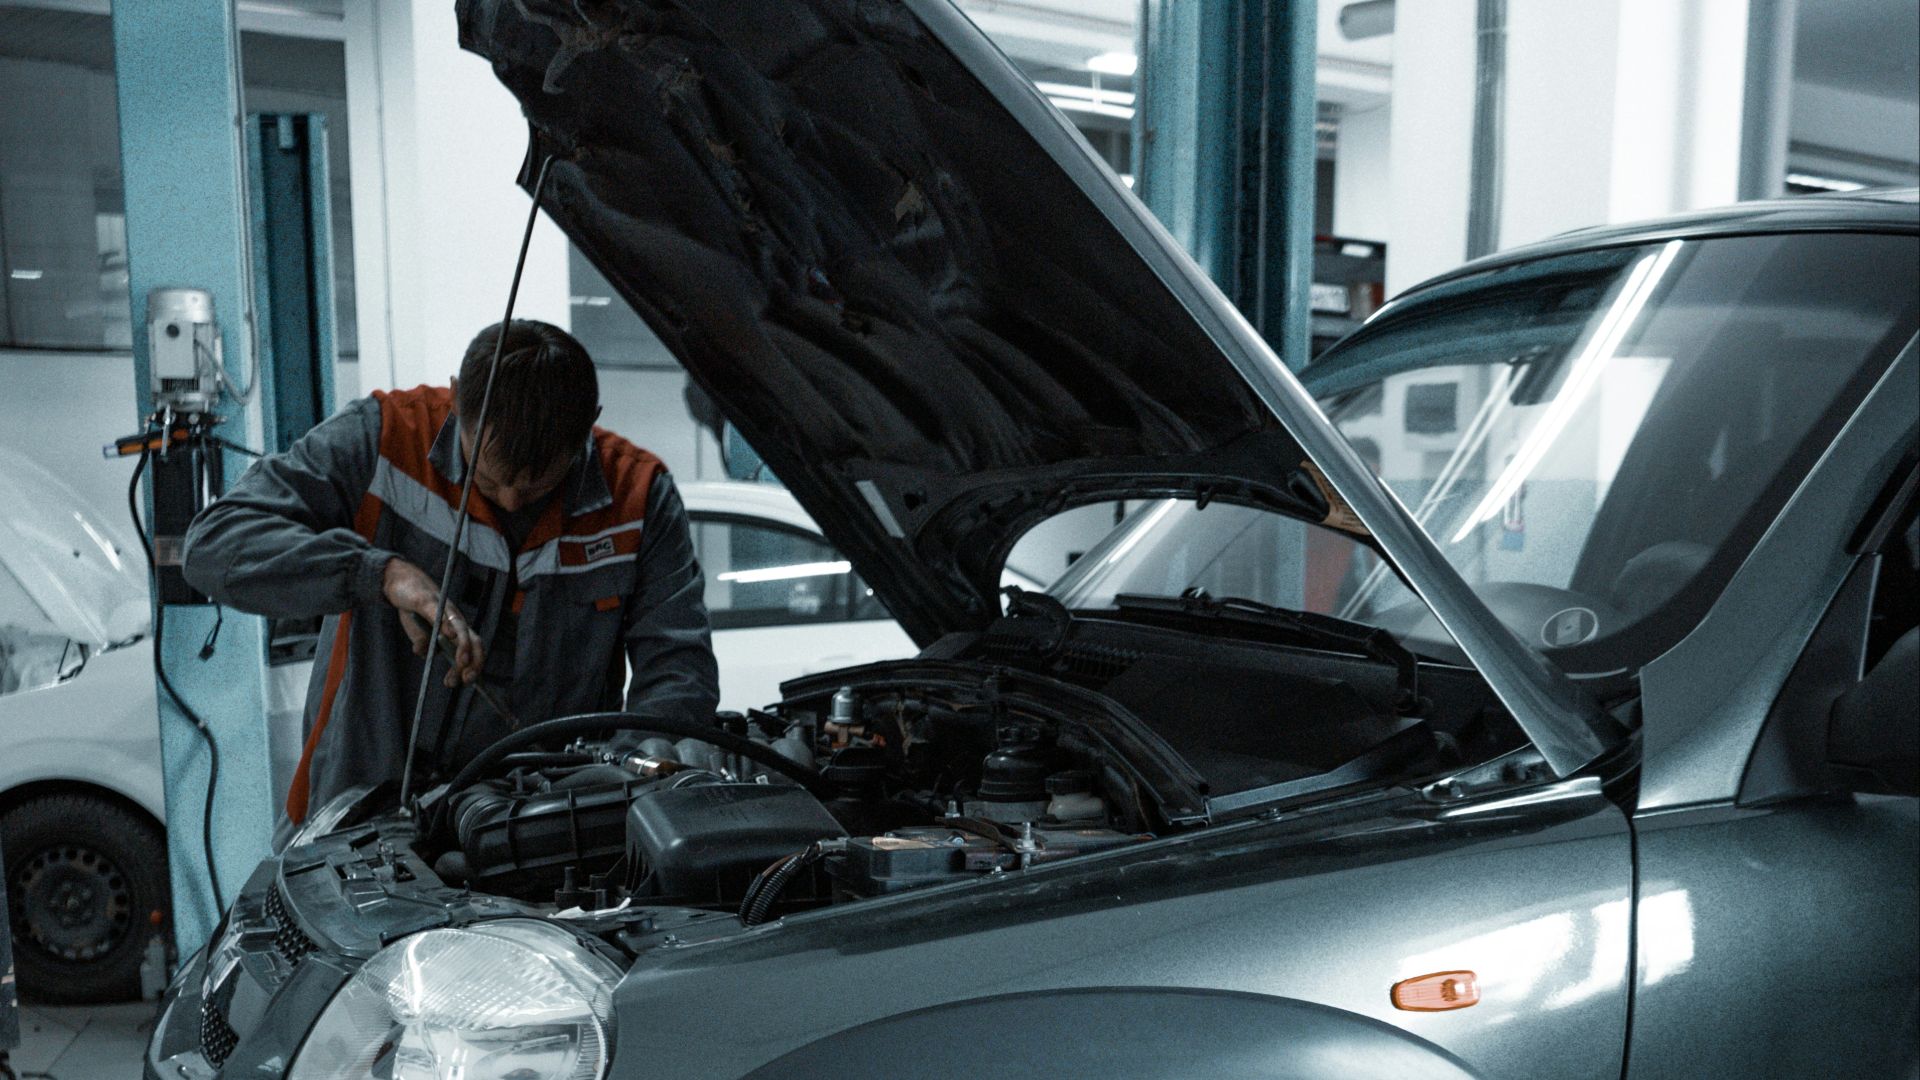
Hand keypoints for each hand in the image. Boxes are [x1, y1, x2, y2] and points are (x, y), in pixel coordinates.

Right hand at [382, 557, 484, 687]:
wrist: (399, 579)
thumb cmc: (413, 606)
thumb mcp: (416, 631)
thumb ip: (423, 645)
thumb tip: (425, 653)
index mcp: (454, 628)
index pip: (471, 648)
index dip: (474, 665)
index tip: (465, 681)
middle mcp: (454, 619)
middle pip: (473, 640)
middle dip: (474, 661)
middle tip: (467, 678)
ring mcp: (443, 609)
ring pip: (460, 627)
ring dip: (463, 646)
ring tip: (462, 663)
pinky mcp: (428, 600)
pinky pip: (439, 613)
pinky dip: (446, 624)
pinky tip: (450, 634)